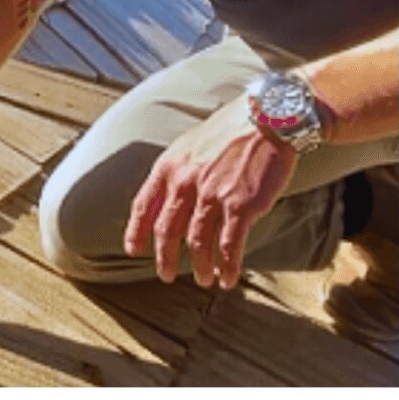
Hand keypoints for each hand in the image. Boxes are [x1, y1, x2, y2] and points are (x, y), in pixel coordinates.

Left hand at [123, 94, 297, 288]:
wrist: (266, 119)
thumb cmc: (230, 131)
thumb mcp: (190, 146)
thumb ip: (177, 172)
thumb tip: (169, 195)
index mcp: (169, 167)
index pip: (144, 205)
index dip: (136, 231)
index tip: (133, 250)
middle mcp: (185, 182)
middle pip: (166, 230)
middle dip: (165, 258)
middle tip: (166, 275)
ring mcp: (211, 195)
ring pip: (197, 243)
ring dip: (200, 266)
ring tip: (204, 279)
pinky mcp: (240, 206)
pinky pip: (229, 246)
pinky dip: (227, 266)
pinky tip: (228, 277)